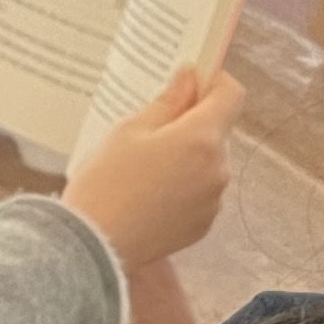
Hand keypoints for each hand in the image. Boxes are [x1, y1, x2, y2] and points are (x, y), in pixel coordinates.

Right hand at [61, 66, 243, 270]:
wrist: (93, 245)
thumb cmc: (106, 182)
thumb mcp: (130, 130)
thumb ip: (168, 102)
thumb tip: (189, 78)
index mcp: (201, 139)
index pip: (231, 95)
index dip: (214, 82)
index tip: (191, 80)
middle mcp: (218, 169)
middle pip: (217, 131)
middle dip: (192, 123)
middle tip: (153, 126)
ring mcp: (213, 201)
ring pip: (208, 163)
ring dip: (188, 156)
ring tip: (146, 166)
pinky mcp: (203, 225)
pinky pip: (201, 192)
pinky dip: (184, 186)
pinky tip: (150, 193)